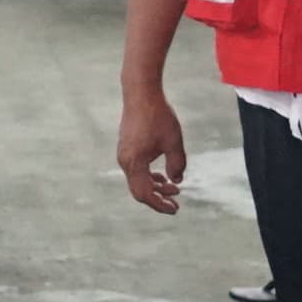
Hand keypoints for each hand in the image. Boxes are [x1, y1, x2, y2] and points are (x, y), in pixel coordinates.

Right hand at [115, 87, 186, 214]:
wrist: (141, 93)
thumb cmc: (158, 116)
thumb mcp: (174, 142)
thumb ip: (177, 165)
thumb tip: (177, 181)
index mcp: (134, 163)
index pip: (145, 194)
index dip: (160, 204)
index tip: (175, 209)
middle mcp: (125, 161)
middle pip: (140, 189)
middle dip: (158, 197)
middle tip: (177, 202)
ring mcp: (124, 153)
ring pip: (138, 179)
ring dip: (155, 186)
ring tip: (174, 187)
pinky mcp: (126, 146)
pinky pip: (136, 168)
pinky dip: (149, 175)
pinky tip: (162, 175)